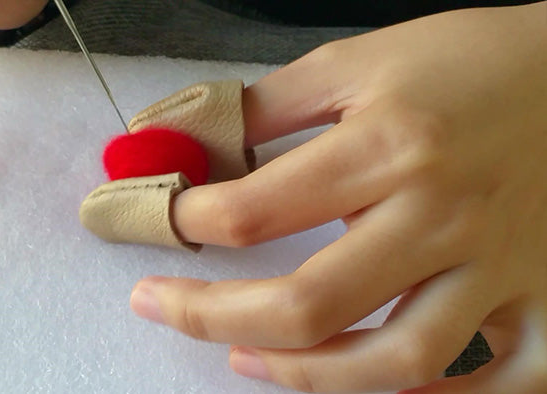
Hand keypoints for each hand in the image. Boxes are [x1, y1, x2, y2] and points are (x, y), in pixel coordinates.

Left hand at [131, 3, 546, 392]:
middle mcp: (441, 216)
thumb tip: (199, 143)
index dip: (187, 221)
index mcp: (388, 148)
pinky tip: (380, 387)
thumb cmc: (469, 62)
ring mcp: (499, 269)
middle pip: (308, 304)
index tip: (166, 220)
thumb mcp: (359, 62)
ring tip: (248, 358)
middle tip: (159, 306)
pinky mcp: (546, 300)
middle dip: (210, 315)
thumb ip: (270, 104)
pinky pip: (498, 387)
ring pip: (393, 363)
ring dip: (306, 376)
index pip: (254, 211)